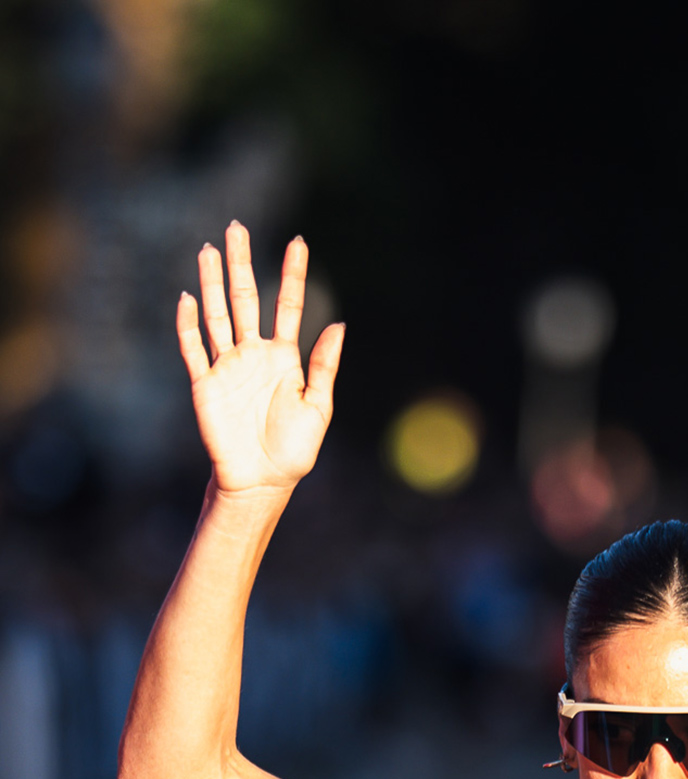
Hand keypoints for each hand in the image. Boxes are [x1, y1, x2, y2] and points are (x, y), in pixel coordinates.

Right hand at [176, 223, 343, 496]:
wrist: (262, 482)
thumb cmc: (293, 451)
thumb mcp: (318, 407)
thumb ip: (324, 366)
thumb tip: (339, 325)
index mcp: (284, 358)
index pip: (289, 306)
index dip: (292, 274)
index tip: (297, 241)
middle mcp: (253, 355)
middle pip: (246, 299)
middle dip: (241, 263)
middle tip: (236, 227)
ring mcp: (227, 367)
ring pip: (217, 315)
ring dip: (212, 283)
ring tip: (209, 250)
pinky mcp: (205, 384)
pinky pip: (194, 348)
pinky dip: (188, 324)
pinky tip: (188, 297)